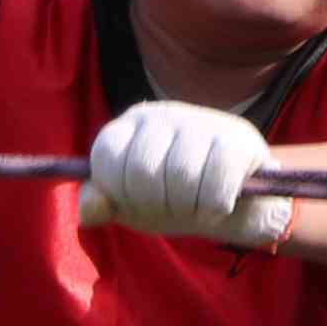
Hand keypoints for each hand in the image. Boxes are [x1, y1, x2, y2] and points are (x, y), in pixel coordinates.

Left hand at [79, 104, 288, 248]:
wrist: (235, 198)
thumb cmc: (174, 196)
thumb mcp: (131, 204)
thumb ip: (102, 205)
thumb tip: (89, 210)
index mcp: (130, 125)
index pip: (106, 158)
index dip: (120, 194)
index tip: (137, 201)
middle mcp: (163, 115)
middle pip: (142, 172)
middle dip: (156, 205)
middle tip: (172, 208)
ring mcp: (201, 122)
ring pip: (181, 178)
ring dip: (188, 209)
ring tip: (195, 207)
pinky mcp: (236, 139)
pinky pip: (216, 186)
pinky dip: (214, 209)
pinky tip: (217, 205)